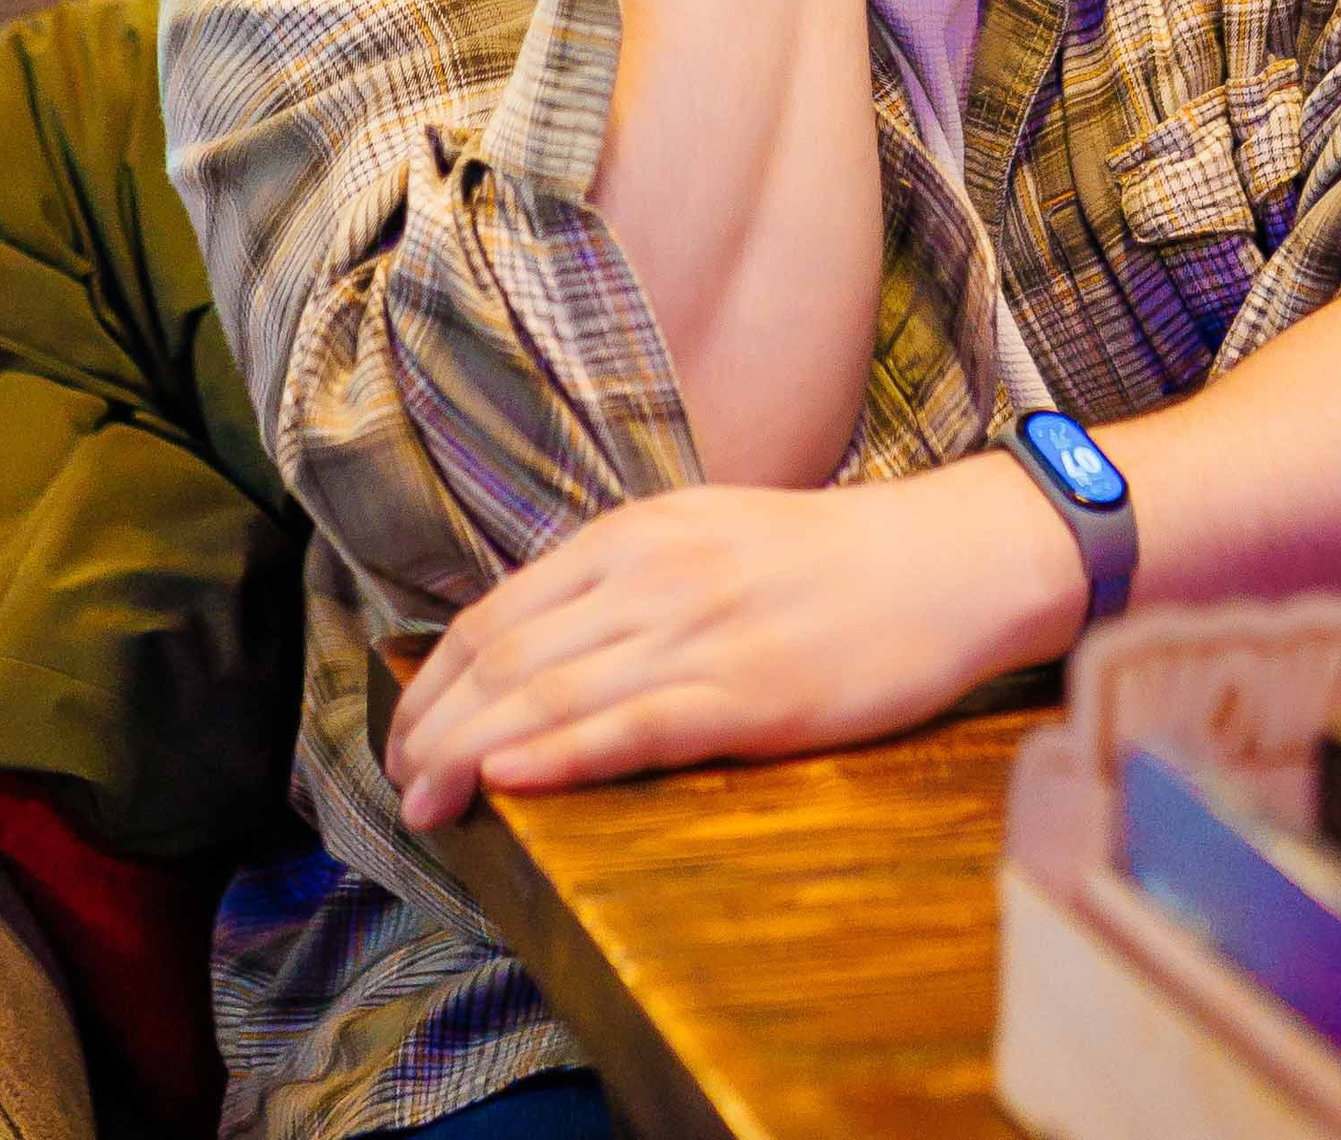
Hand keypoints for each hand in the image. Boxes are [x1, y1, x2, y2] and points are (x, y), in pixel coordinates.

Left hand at [384, 459, 1086, 823]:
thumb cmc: (829, 561)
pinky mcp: (750, 691)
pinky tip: (507, 781)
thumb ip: (623, 581)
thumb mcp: (706, 538)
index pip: (498, 613)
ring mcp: (700, 630)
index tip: (401, 735)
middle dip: (434, 729)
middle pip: (508, 658)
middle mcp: (653, 572)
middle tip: (395, 788)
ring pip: (552, 695)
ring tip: (423, 806)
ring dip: (470, 756)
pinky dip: (558, 755)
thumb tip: (535, 646)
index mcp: (635, 535)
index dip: (434, 682)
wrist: (945, 559)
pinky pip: (633, 725)